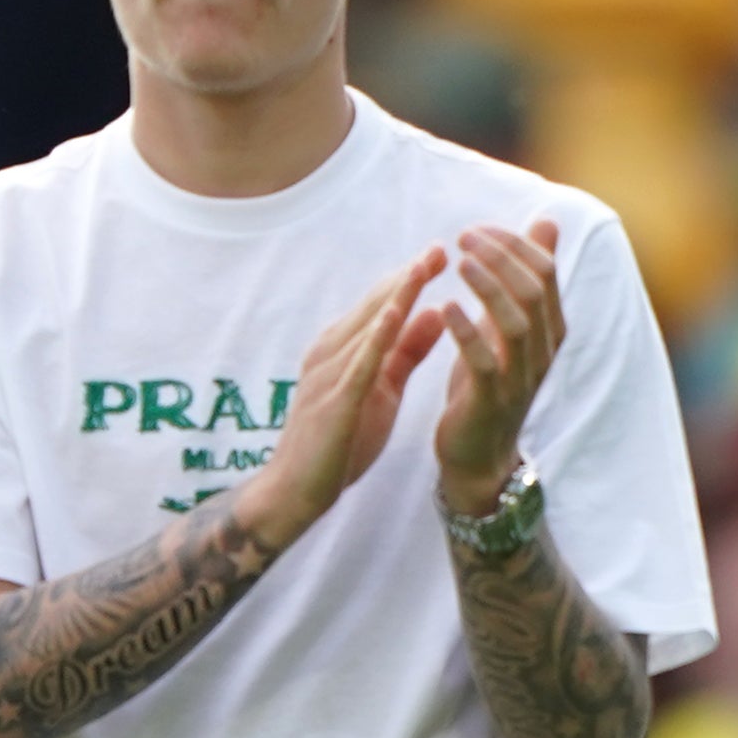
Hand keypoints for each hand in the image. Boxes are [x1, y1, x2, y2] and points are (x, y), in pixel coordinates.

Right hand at [239, 254, 461, 550]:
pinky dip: (375, 336)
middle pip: (373, 307)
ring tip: (423, 267)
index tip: (440, 253)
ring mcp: (327, 375)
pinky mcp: (332, 402)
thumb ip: (407, 351)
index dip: (410, 279)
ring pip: (365, 327)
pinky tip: (395, 314)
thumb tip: (435, 313)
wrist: (296, 490)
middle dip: (406, 277)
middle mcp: (330, 352)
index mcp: (342, 348)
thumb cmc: (340, 440)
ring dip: (395, 296)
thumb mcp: (385, 389)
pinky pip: (357, 364)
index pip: (380, 306)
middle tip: (439, 247)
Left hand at [429, 219, 568, 510]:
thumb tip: (548, 222)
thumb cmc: (489, 382)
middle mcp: (543, 352)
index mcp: (549, 330)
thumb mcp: (509, 324)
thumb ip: (526, 277)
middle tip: (464, 237)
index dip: (514, 243)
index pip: (545, 272)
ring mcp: (520, 378)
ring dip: (487, 286)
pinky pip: (486, 361)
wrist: (478, 455)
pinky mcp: (492, 401)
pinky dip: (466, 330)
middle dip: (500, 257)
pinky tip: (445, 306)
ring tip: (459, 262)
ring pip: (516, 323)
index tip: (477, 229)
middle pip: (533, 291)